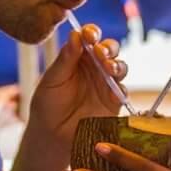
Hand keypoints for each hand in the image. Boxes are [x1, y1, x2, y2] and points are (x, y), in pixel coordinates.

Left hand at [26, 24, 127, 141]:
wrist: (51, 136)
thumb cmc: (47, 105)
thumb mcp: (52, 80)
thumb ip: (65, 59)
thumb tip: (76, 34)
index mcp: (77, 57)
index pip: (88, 38)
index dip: (91, 33)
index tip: (88, 34)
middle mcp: (94, 67)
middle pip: (109, 49)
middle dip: (108, 47)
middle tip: (100, 51)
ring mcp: (105, 84)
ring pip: (119, 67)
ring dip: (116, 64)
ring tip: (108, 67)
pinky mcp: (114, 102)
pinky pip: (123, 91)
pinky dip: (120, 87)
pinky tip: (113, 89)